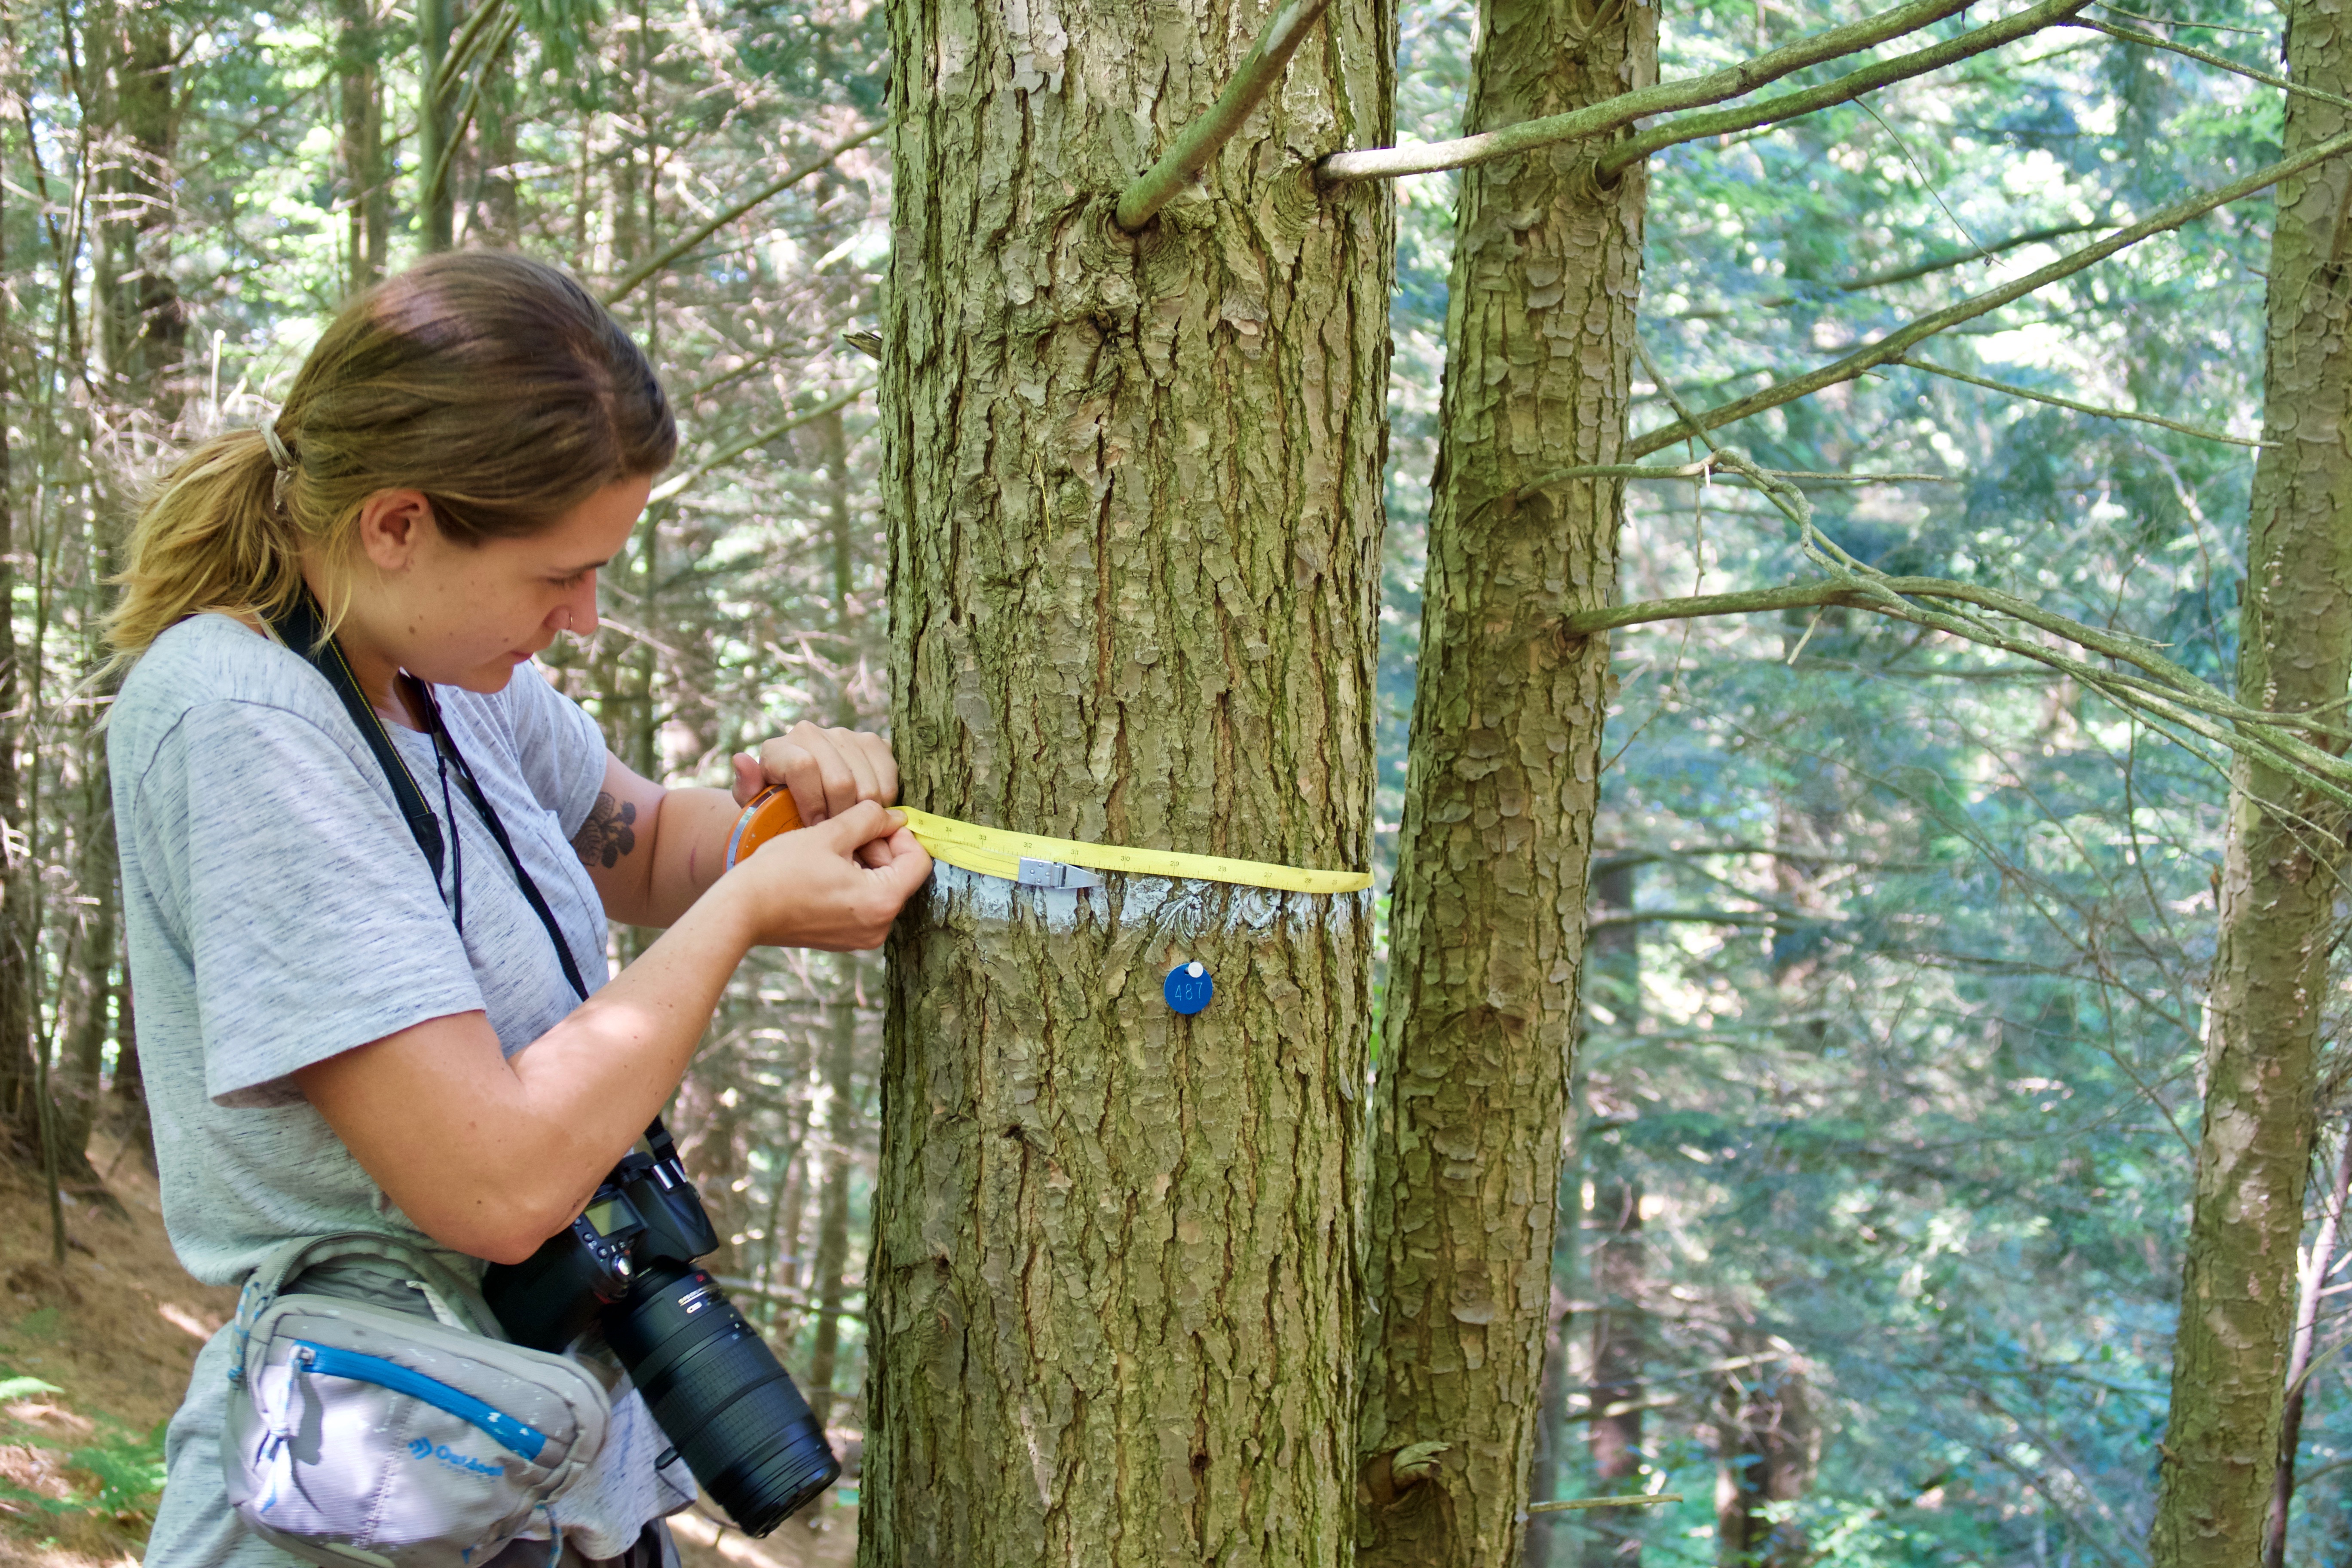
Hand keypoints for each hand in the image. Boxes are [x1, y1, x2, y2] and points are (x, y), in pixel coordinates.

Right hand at [725, 799, 930, 950]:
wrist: (741, 911)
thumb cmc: (780, 872)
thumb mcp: (829, 834)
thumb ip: (868, 820)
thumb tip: (895, 816)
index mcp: (882, 902)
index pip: (918, 862)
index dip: (901, 835)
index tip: (874, 821)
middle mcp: (878, 927)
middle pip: (900, 876)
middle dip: (880, 848)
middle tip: (847, 832)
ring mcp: (861, 938)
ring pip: (881, 888)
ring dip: (866, 863)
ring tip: (833, 848)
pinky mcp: (843, 939)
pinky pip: (863, 904)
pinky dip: (854, 882)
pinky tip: (826, 868)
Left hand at [731, 724, 900, 866]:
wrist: (797, 796)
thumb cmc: (773, 808)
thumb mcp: (754, 806)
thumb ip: (747, 787)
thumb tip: (741, 760)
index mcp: (779, 747)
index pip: (803, 766)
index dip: (812, 803)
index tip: (814, 826)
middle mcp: (812, 733)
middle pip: (841, 780)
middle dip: (840, 815)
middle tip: (836, 831)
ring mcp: (845, 735)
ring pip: (869, 784)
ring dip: (862, 813)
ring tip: (849, 824)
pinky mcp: (874, 743)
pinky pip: (890, 779)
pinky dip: (883, 802)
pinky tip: (864, 810)